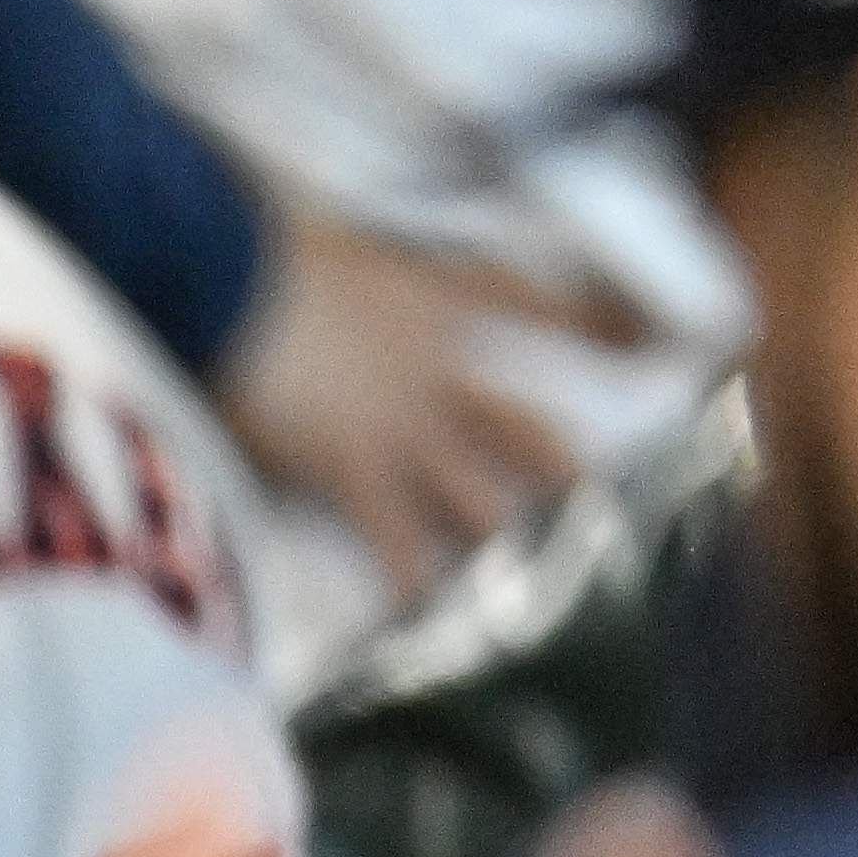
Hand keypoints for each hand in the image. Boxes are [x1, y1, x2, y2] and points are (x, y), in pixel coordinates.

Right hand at [218, 203, 641, 587]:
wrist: (217, 273)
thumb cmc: (260, 245)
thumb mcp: (334, 240)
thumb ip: (358, 266)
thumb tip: (339, 257)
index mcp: (436, 302)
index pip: (531, 305)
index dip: (592, 325)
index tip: (640, 343)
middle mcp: (439, 374)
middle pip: (525, 430)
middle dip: (562, 474)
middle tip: (591, 508)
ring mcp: (403, 429)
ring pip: (478, 499)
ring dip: (498, 543)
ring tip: (522, 591)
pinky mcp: (352, 469)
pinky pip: (394, 539)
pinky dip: (408, 582)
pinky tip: (418, 616)